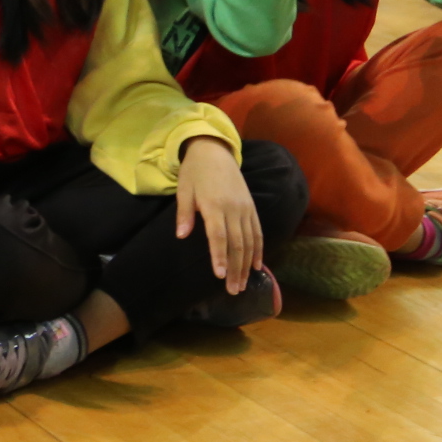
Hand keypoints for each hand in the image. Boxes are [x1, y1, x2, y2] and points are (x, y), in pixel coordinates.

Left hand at [175, 137, 262, 295]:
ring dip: (247, 265)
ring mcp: (245, 209)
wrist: (214, 151)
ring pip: (250, 241)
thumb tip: (182, 236)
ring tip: (243, 284)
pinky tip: (257, 266)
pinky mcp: (252, 207)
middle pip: (237, 244)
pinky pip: (258, 232)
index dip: (219, 256)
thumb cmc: (194, 172)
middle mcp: (233, 209)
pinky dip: (259, 250)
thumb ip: (184, 214)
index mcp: (214, 205)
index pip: (218, 236)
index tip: (220, 276)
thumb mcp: (183, 190)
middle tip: (233, 290)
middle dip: (235, 269)